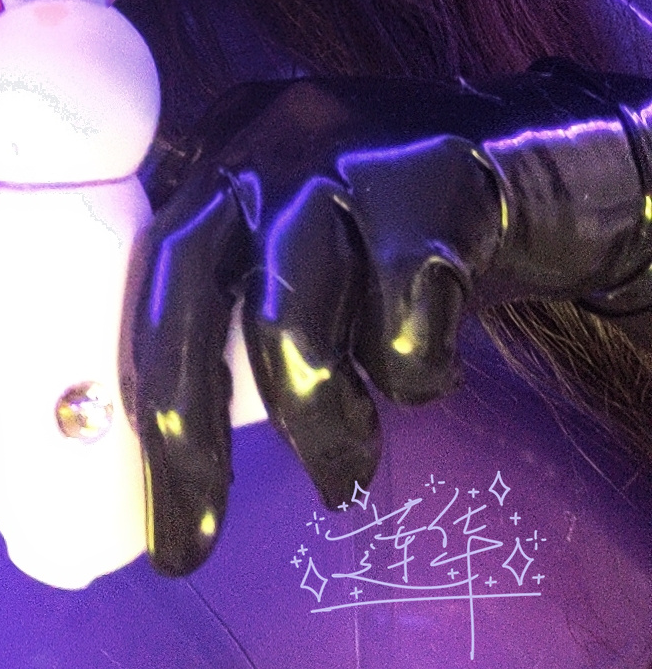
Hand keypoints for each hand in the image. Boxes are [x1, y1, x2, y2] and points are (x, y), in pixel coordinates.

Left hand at [125, 61, 651, 575]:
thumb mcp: (291, 231)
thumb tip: (167, 443)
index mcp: (215, 156)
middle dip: (189, 428)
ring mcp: (341, 156)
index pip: (145, 276)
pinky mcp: (426, 184)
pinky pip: (400, 333)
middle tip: (200, 526)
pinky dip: (415, 376)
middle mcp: (261, 142)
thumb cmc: (387, 231)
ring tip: (347, 463)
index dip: (141, 395)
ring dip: (321, 425)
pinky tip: (432, 355)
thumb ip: (231, 293)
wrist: (528, 154)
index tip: (153, 511)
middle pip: (188, 293)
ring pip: (292, 328)